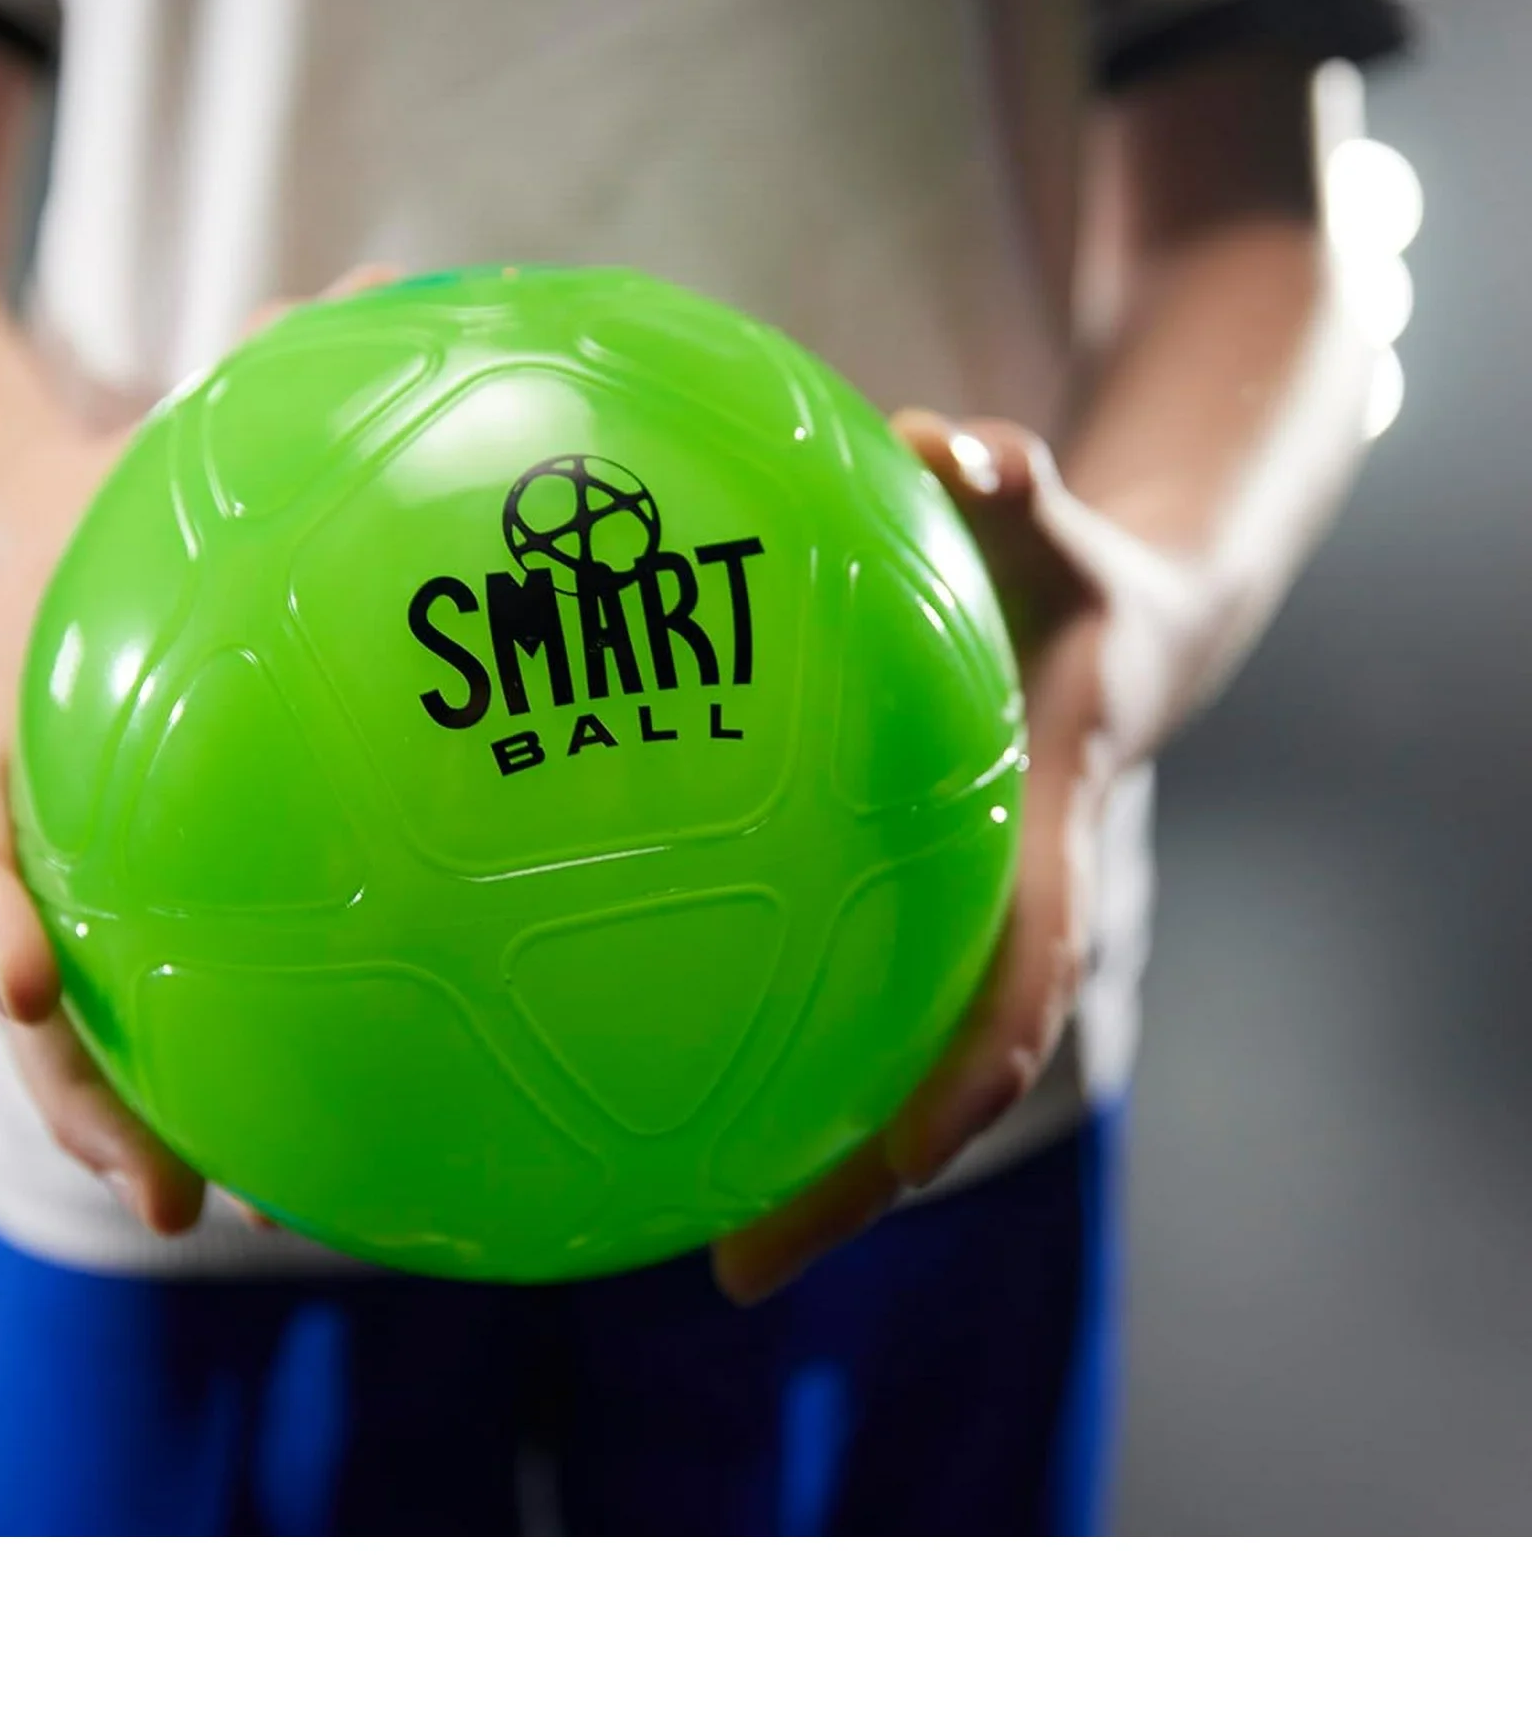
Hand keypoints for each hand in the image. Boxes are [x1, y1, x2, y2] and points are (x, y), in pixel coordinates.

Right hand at [0, 266, 397, 1234]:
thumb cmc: (148, 487)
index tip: (20, 969)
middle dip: (71, 1086)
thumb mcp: (187, 419)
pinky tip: (337, 1135)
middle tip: (156, 1181)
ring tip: (233, 1213)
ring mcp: (76, 867)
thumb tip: (397, 279)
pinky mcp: (150, 894)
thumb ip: (277, 360)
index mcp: (1, 704)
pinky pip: (176, 993)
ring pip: (82, 1027)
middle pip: (13, 971)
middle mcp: (23, 811)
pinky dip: (230, 1067)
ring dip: (140, 1124)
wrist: (93, 530)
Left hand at [712, 409, 1161, 1303]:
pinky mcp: (875, 910)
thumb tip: (946, 444)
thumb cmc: (1074, 577)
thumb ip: (1015, 483)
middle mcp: (982, 926)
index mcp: (1036, 862)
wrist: (1114, 632)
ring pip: (857, 1066)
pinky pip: (808, 988)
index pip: (1003, 1007)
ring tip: (644, 1221)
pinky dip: (732, 1034)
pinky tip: (605, 1045)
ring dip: (776, 1152)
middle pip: (914, 1093)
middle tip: (722, 1273)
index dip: (946, 1097)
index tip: (870, 1180)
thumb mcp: (1056, 523)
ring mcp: (928, 934)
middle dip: (832, 1188)